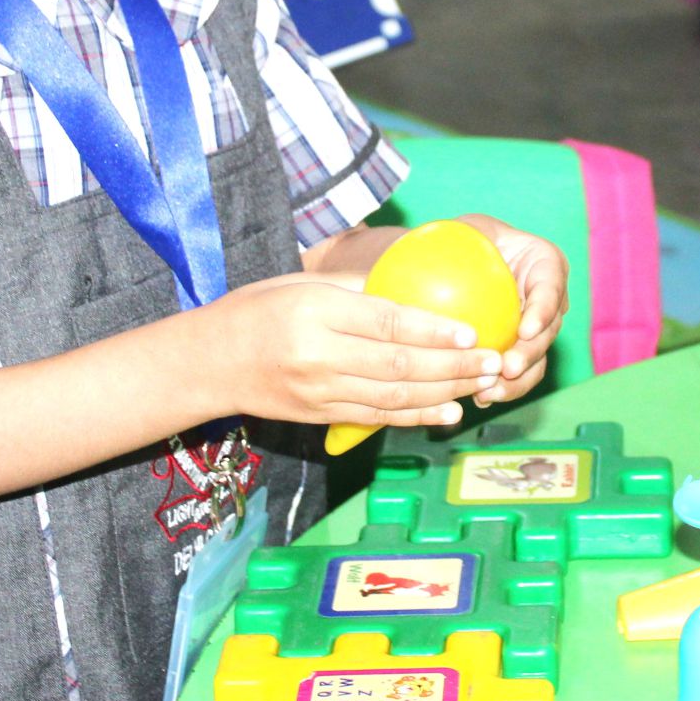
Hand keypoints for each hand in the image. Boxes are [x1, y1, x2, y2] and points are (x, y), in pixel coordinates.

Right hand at [210, 270, 506, 429]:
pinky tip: (448, 412)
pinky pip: (376, 418)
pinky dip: (415, 416)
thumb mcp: (300, 283)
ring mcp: (319, 392)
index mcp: (315, 312)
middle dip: (453, 366)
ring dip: (444, 393)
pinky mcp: (319, 416)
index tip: (470, 330)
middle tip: (492, 360)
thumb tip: (413, 286)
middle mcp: (318, 356)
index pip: (385, 322)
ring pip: (393, 396)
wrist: (207, 362)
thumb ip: (356, 288)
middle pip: (398, 364)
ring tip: (482, 384)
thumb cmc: (257, 310)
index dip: (433, 330)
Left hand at [449, 214, 569, 406]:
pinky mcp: (520, 351)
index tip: (525, 329)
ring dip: (519, 379)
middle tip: (507, 368)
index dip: (543, 310)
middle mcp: (549, 299)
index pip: (550, 287)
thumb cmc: (464, 238)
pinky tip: (479, 397)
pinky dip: (504, 388)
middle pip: (548, 330)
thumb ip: (462, 234)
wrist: (460, 266)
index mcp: (546, 264)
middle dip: (531, 353)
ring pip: (537, 359)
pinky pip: (518, 374)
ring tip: (492, 391)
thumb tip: (435, 245)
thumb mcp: (466, 227)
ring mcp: (537, 329)